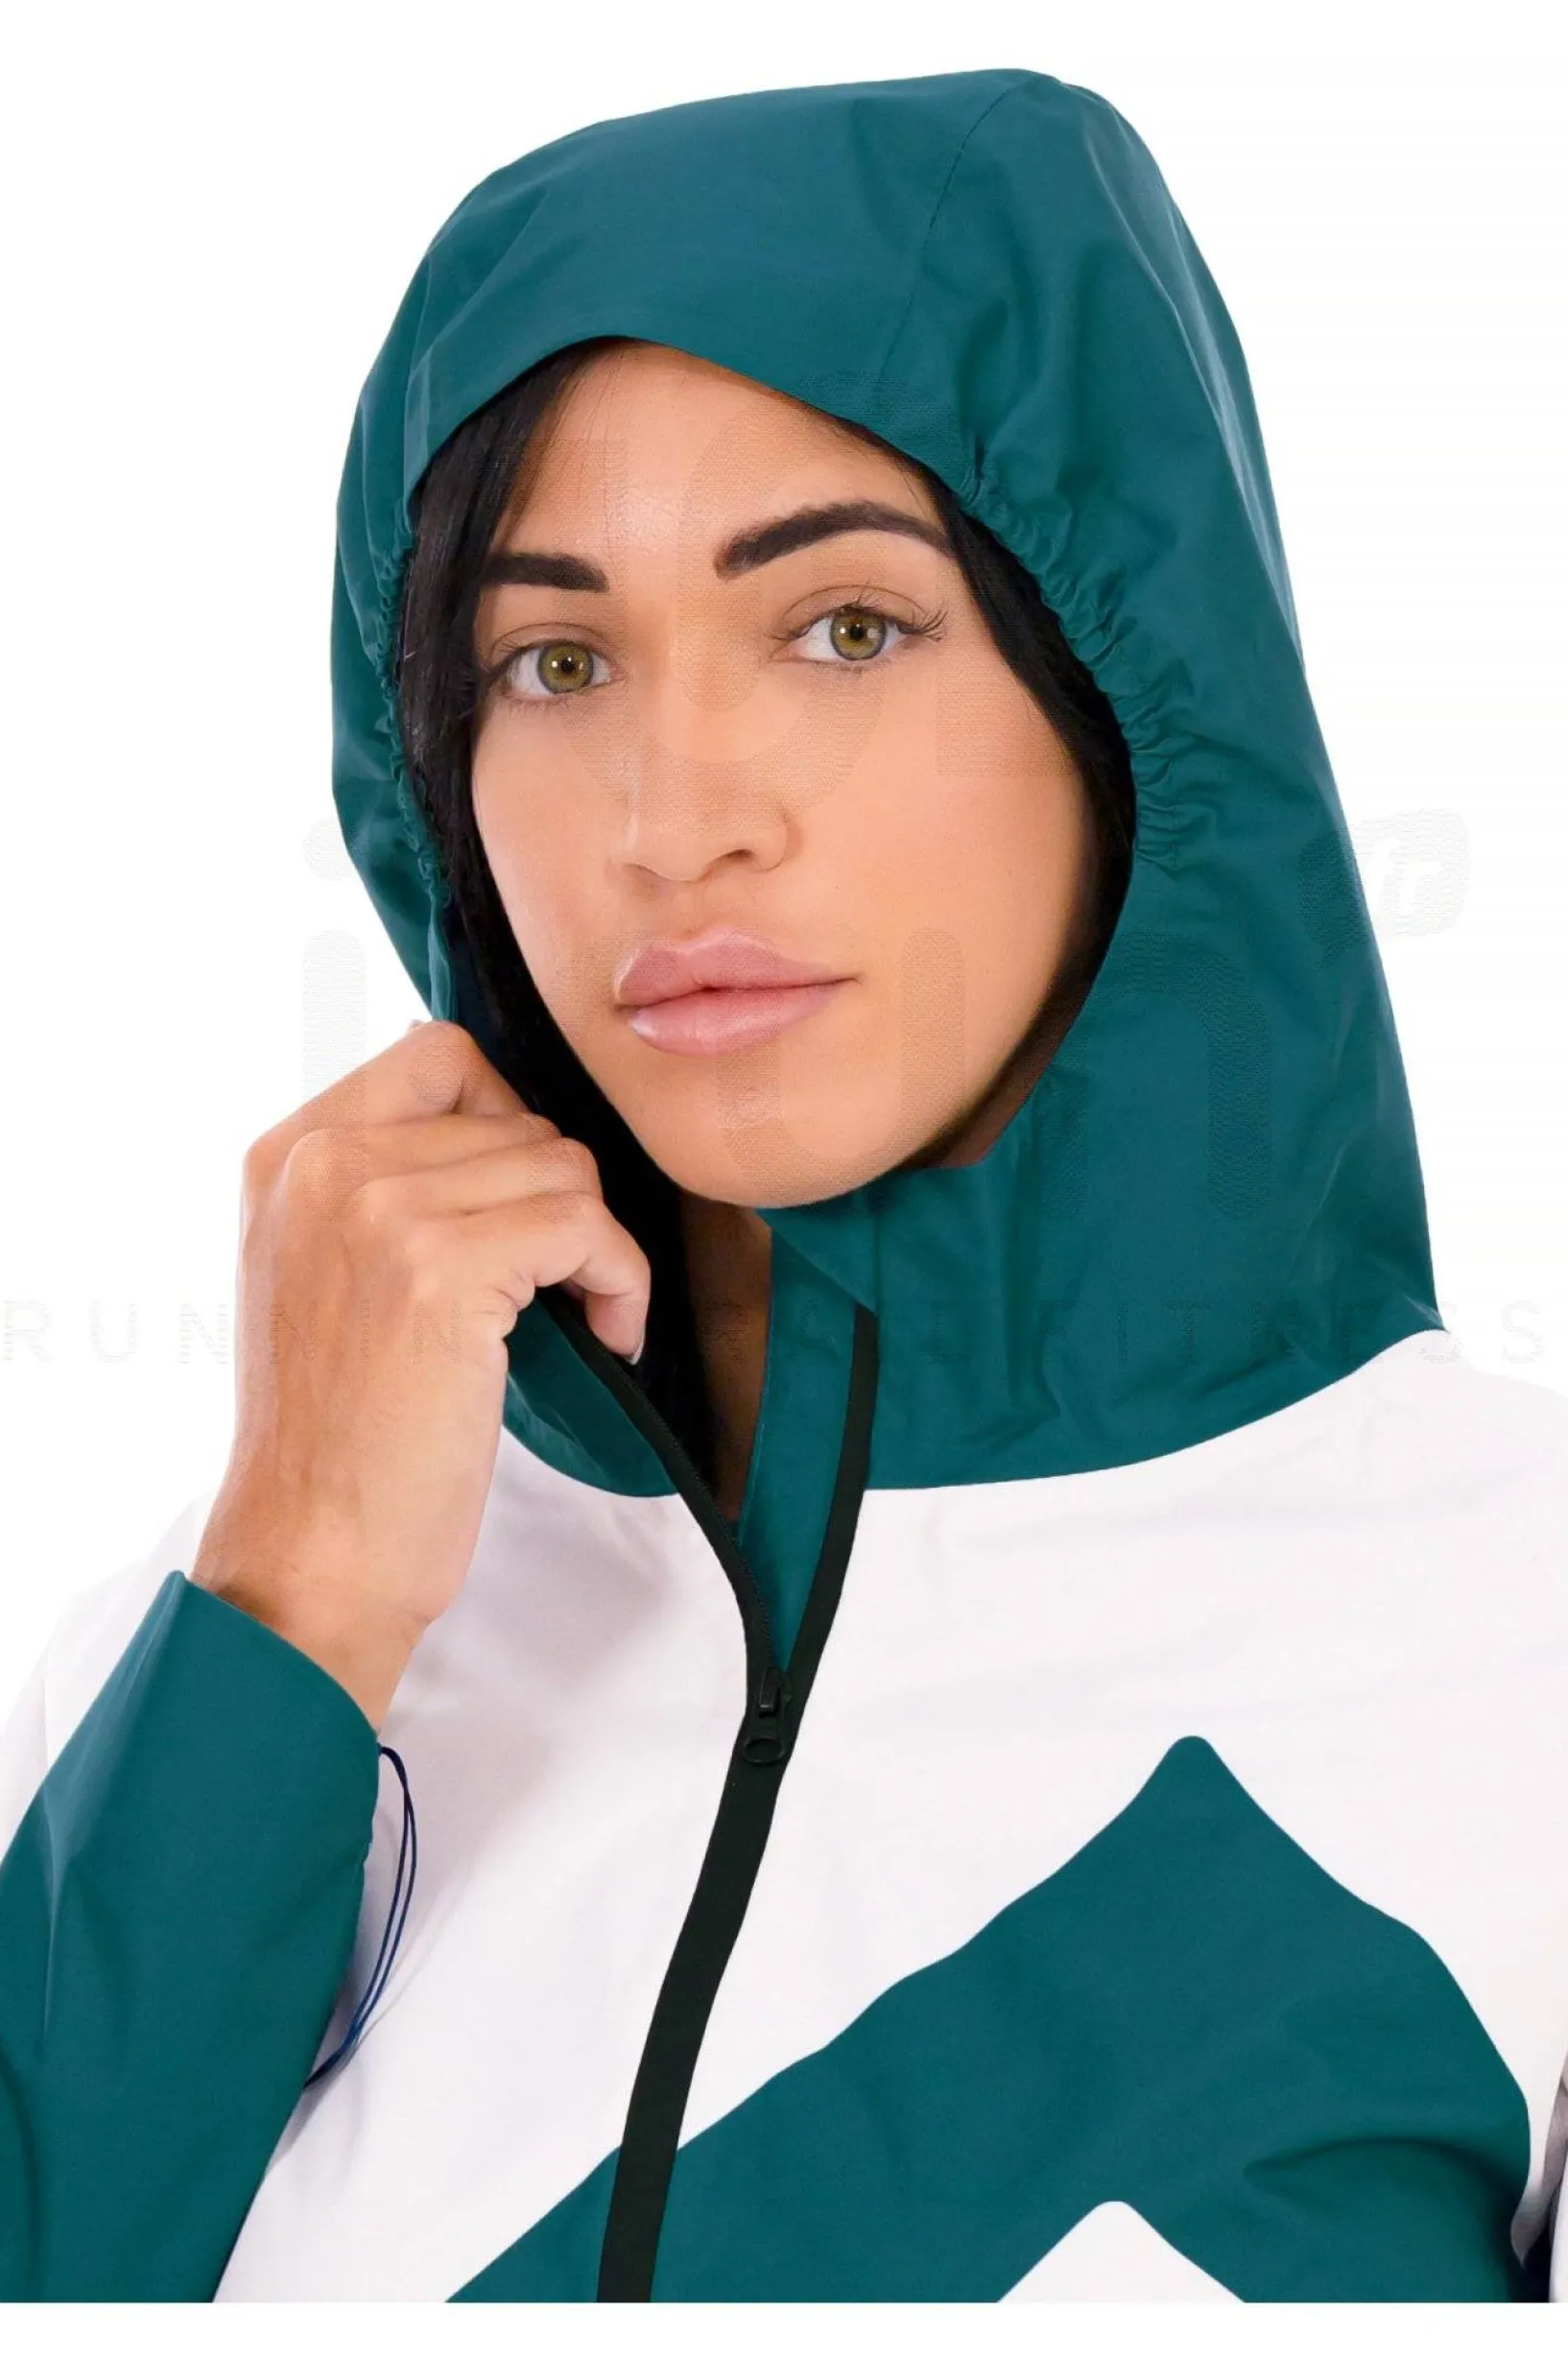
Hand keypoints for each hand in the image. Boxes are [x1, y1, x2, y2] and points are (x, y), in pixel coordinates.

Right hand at [189, 1020, 649, 1724]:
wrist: (311, 1552)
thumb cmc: (338, 1439)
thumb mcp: (320, 1276)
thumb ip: (382, 1186)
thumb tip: (506, 1117)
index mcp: (288, 1156)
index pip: (438, 1054)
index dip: (510, 1118)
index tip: (523, 1208)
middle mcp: (322, 1163)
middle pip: (516, 1114)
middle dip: (559, 1201)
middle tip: (560, 1288)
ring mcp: (378, 1208)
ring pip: (562, 1164)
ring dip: (596, 1246)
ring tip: (579, 1320)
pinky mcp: (442, 1266)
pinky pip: (587, 1224)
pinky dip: (621, 1282)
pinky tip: (605, 1337)